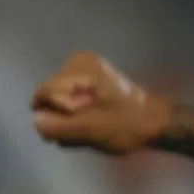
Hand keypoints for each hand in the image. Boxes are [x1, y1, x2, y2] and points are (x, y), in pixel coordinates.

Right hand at [31, 52, 170, 154]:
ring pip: (57, 104)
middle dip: (62, 118)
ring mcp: (82, 73)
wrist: (157, 124)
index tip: (84, 118)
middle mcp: (78, 63)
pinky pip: (68, 104)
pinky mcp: (87, 86)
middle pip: (49, 98)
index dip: (60, 113)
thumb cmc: (128, 125)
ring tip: (92, 128)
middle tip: (87, 129)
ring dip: (69, 122)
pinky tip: (92, 126)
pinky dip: (75, 119)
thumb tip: (36, 120)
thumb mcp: (92, 130)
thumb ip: (59, 126)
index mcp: (82, 67)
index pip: (46, 93)